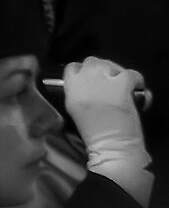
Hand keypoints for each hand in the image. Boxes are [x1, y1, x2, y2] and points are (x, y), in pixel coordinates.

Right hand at [64, 58, 152, 205]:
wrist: (111, 146)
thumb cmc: (93, 135)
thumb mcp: (74, 111)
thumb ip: (77, 93)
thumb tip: (88, 85)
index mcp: (70, 88)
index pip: (72, 67)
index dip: (83, 71)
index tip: (90, 80)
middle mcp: (85, 80)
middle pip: (91, 61)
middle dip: (100, 69)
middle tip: (108, 82)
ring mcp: (103, 81)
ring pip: (110, 63)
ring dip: (116, 72)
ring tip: (122, 84)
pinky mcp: (121, 85)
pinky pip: (131, 73)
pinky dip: (136, 79)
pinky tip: (136, 87)